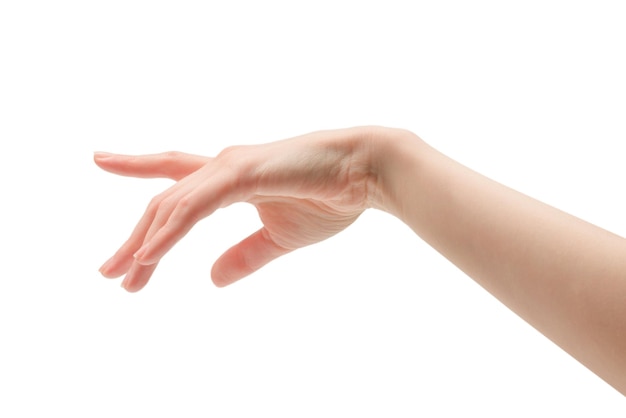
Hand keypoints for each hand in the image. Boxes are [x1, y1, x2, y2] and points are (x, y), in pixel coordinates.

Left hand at [95, 127, 381, 290]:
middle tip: (109, 271)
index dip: (137, 170)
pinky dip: (170, 231)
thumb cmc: (331, 197)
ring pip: (171, 205)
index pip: (174, 177)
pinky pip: (194, 206)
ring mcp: (231, 167)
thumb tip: (211, 279)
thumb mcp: (279, 238)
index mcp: (231, 179)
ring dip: (144, 241)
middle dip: (134, 238)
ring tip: (123, 275)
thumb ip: (245, 255)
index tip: (104, 171)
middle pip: (163, 202)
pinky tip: (150, 255)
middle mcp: (224, 167)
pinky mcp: (243, 174)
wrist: (366, 174)